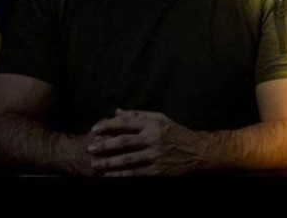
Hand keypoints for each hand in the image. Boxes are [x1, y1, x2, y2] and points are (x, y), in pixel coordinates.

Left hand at [87, 109, 207, 175]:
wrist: (196, 151)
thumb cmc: (176, 132)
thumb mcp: (160, 118)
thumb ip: (138, 115)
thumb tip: (117, 111)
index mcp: (152, 124)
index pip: (126, 123)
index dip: (108, 125)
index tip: (95, 128)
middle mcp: (153, 138)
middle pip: (124, 141)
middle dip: (105, 145)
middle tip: (90, 147)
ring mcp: (155, 155)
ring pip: (128, 159)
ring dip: (109, 162)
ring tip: (95, 164)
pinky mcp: (157, 170)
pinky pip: (136, 173)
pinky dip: (121, 175)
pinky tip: (109, 176)